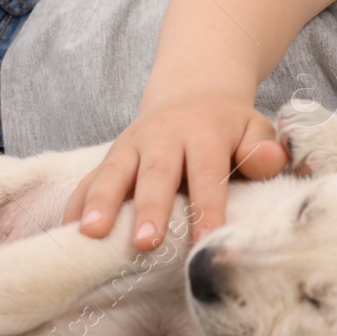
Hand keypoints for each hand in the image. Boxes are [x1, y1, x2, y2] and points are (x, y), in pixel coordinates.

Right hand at [63, 92, 288, 250]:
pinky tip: (66, 231)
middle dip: (149, 208)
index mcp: (205, 132)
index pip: (207, 172)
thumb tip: (269, 160)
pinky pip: (89, 179)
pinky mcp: (111, 156)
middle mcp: (164, 135)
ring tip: (92, 233)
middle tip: (145, 242)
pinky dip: (76, 204)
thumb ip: (263, 147)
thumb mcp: (255, 128)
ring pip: (114, 171)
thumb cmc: (230, 127)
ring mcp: (133, 145)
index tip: (205, 242)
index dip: (207, 207)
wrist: (194, 93)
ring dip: (102, 202)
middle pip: (156, 173)